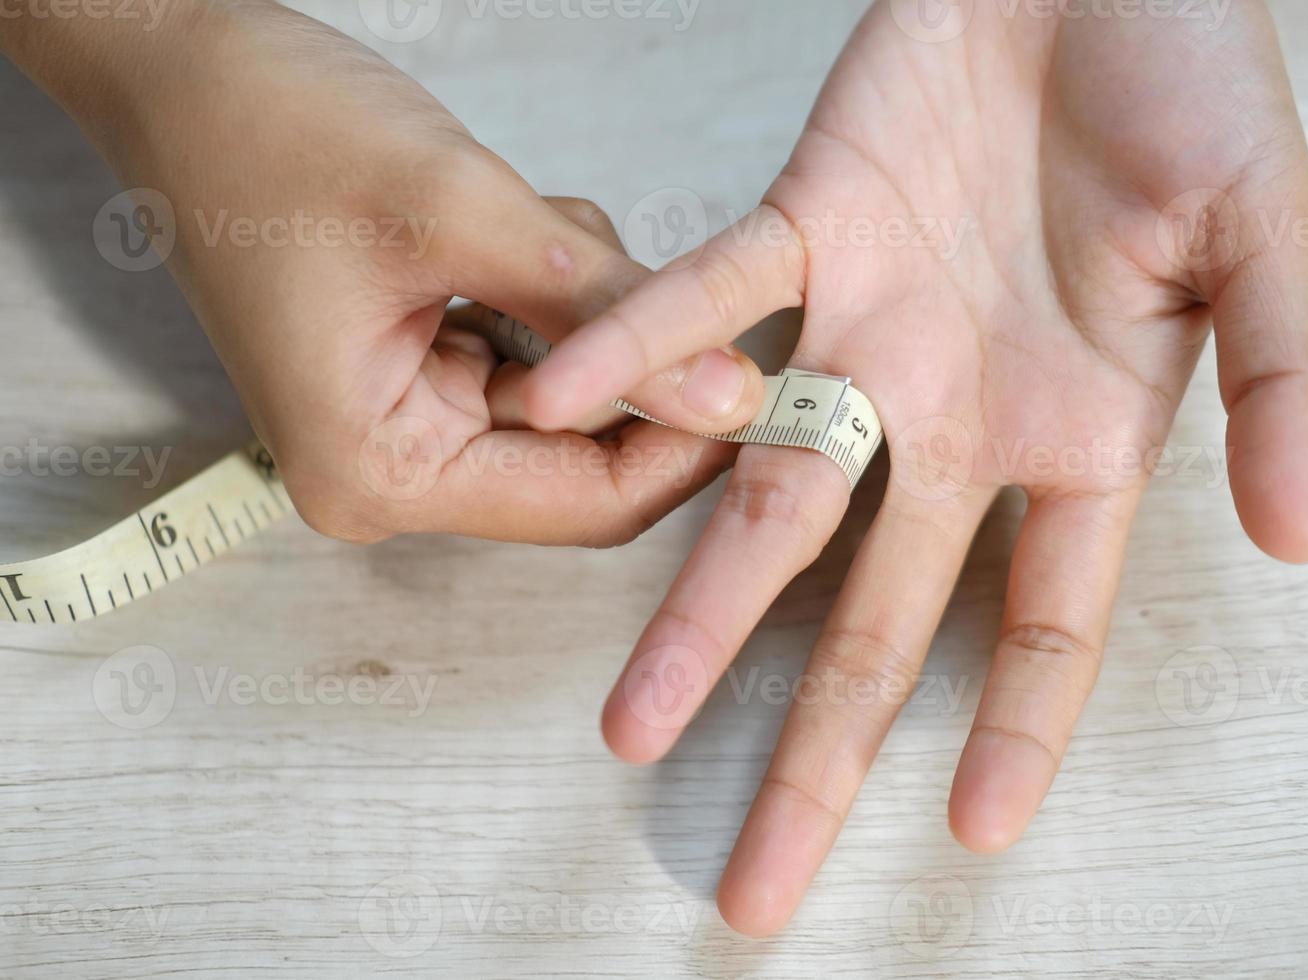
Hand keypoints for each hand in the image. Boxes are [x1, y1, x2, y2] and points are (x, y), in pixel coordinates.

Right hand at [3, 0, 765, 544]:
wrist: (178, 67)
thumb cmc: (266, 130)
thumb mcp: (459, 214)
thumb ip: (602, 312)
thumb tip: (725, 392)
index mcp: (378, 471)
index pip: (585, 503)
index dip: (687, 449)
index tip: (766, 383)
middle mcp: (387, 470)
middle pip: (582, 456)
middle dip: (630, 359)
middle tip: (671, 279)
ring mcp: (403, 420)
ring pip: (568, 393)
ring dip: (585, 306)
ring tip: (536, 226)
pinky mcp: (417, 368)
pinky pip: (533, 349)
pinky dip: (552, 287)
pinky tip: (510, 227)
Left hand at [522, 0, 1307, 933]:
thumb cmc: (1197, 86)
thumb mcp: (1268, 244)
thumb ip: (1280, 385)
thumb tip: (1300, 538)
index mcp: (1079, 435)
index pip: (1048, 621)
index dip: (1016, 729)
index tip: (963, 834)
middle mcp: (960, 413)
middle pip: (878, 611)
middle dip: (818, 746)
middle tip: (751, 881)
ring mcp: (872, 332)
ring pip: (770, 496)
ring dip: (698, 607)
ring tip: (631, 721)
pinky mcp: (806, 224)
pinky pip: (707, 300)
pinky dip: (636, 346)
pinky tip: (555, 406)